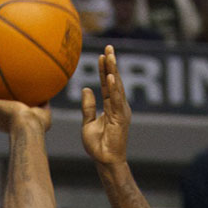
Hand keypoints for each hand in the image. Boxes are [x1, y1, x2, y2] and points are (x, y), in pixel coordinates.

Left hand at [81, 45, 130, 164]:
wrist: (104, 160)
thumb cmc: (97, 145)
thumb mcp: (87, 122)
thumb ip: (88, 106)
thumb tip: (86, 89)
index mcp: (111, 106)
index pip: (107, 84)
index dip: (104, 69)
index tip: (102, 54)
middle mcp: (118, 106)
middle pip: (114, 81)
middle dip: (111, 64)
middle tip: (109, 47)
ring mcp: (121, 111)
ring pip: (116, 87)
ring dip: (113, 71)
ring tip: (110, 56)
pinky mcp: (121, 118)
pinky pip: (116, 100)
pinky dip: (114, 88)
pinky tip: (110, 76)